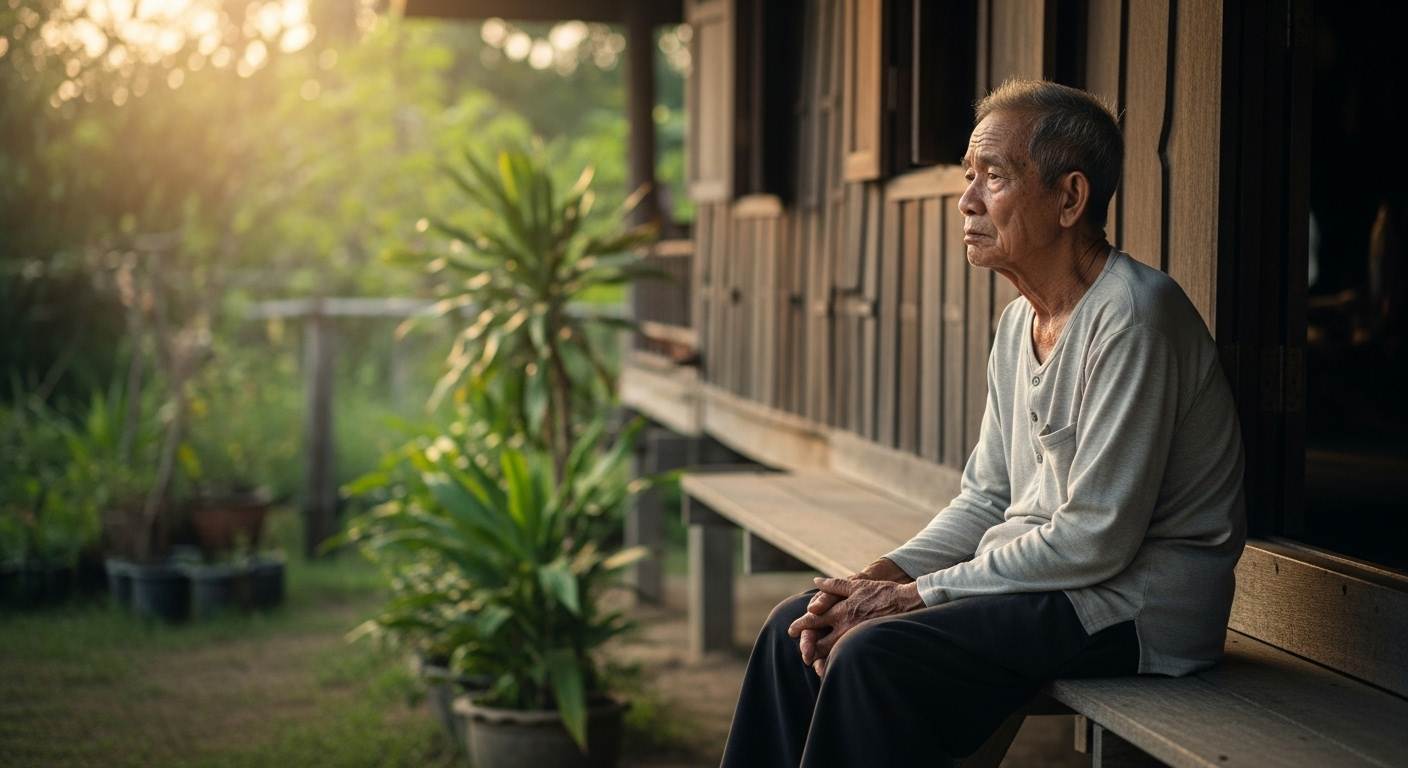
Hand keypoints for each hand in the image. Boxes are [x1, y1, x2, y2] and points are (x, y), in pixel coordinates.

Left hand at [788, 576, 923, 673]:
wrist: (907, 602)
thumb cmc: (881, 592)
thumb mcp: (856, 584)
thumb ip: (834, 585)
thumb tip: (816, 581)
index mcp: (841, 610)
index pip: (815, 619)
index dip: (802, 626)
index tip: (791, 631)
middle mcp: (846, 625)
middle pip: (821, 641)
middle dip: (809, 648)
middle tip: (802, 653)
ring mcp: (857, 636)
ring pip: (833, 652)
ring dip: (823, 658)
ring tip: (815, 663)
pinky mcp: (867, 643)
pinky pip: (850, 656)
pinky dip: (840, 662)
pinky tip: (837, 666)